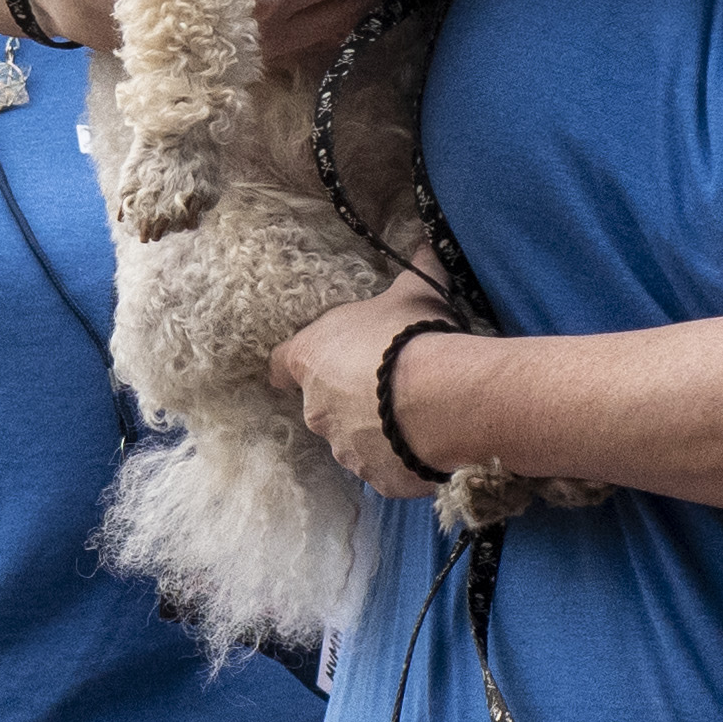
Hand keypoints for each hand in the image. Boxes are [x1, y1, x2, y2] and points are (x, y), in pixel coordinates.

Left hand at [276, 273, 459, 494]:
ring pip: (353, 441)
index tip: (308, 364)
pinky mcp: (377, 478)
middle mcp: (316, 409)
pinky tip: (427, 443)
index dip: (294, 365)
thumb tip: (427, 243)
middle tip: (387, 385)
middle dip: (349, 399)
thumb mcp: (412, 292)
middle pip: (322, 406)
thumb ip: (414, 269)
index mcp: (310, 359)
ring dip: (375, 431)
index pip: (280, 366)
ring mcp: (345, 449)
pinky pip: (386, 468)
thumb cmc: (411, 336)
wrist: (441, 395)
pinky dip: (401, 459)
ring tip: (414, 416)